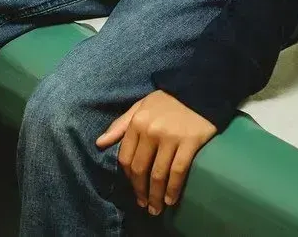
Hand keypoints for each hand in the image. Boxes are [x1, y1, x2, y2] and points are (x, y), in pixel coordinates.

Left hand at [96, 90, 215, 215]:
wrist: (198, 89)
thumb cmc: (167, 100)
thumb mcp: (140, 107)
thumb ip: (120, 125)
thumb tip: (99, 143)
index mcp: (137, 123)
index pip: (126, 158)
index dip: (128, 178)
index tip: (134, 189)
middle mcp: (150, 131)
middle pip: (140, 169)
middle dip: (141, 191)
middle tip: (144, 205)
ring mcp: (170, 137)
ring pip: (158, 174)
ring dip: (156, 195)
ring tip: (156, 208)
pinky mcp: (189, 142)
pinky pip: (178, 171)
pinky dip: (173, 189)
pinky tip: (170, 199)